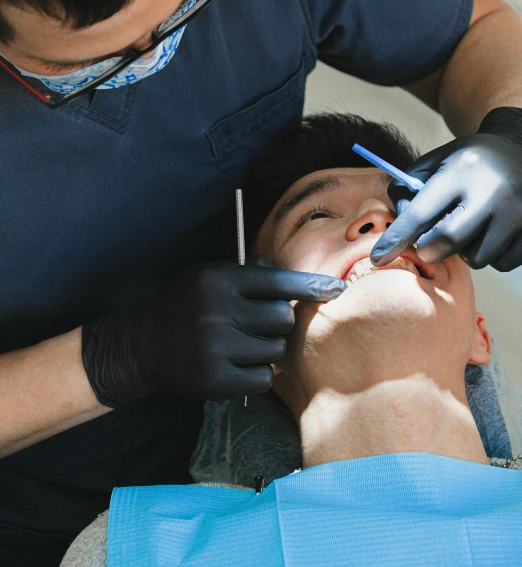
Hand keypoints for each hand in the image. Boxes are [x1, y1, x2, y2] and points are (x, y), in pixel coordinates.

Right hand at [82, 259, 345, 406]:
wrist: (143, 345)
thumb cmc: (187, 305)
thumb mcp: (209, 277)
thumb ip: (250, 276)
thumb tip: (299, 281)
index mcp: (217, 280)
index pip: (277, 281)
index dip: (310, 285)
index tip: (336, 289)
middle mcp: (216, 312)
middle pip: (282, 319)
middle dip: (279, 323)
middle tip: (260, 324)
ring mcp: (214, 348)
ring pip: (275, 351)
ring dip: (269, 350)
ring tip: (244, 345)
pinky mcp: (214, 381)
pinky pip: (262, 379)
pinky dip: (257, 375)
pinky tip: (237, 365)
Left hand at [371, 107, 521, 271]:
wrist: (520, 150)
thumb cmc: (468, 161)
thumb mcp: (435, 161)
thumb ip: (409, 188)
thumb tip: (398, 226)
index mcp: (462, 171)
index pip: (421, 213)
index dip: (396, 238)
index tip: (379, 256)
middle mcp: (493, 191)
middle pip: (448, 241)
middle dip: (429, 249)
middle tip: (426, 244)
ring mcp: (518, 212)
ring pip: (477, 257)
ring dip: (464, 251)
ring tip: (468, 229)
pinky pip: (502, 263)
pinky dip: (491, 256)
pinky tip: (490, 235)